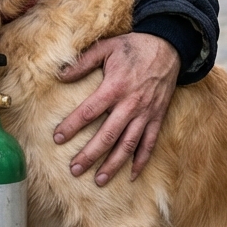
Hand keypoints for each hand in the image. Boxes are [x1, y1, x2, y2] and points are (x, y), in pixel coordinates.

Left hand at [53, 32, 179, 184]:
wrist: (168, 47)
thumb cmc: (133, 47)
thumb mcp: (106, 47)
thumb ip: (83, 62)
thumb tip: (60, 75)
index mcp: (114, 87)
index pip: (88, 111)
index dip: (72, 126)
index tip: (57, 138)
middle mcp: (130, 104)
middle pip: (107, 135)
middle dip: (90, 155)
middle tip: (74, 169)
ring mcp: (146, 113)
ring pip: (128, 145)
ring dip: (113, 164)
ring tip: (99, 180)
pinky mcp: (157, 117)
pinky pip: (150, 143)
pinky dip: (141, 161)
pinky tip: (131, 175)